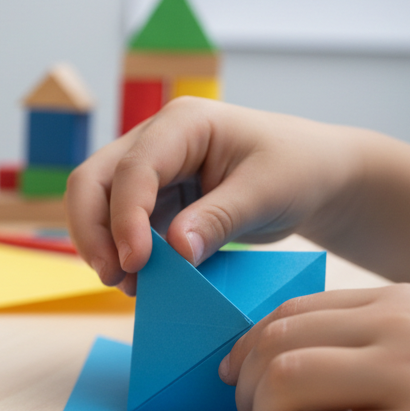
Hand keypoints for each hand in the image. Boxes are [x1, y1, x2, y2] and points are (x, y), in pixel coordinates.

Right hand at [65, 98, 367, 292]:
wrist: (317, 176)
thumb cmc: (299, 169)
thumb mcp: (267, 192)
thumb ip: (219, 218)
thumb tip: (176, 251)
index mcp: (182, 124)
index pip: (134, 169)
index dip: (125, 217)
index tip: (136, 263)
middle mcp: (155, 142)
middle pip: (93, 181)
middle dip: (93, 231)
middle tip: (112, 276)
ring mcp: (150, 172)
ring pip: (98, 205)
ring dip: (102, 246)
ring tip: (128, 286)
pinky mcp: (154, 202)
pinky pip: (121, 227)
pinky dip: (123, 255)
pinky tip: (142, 283)